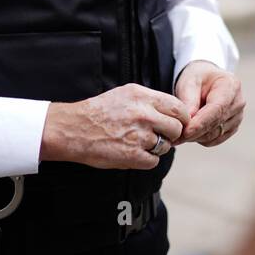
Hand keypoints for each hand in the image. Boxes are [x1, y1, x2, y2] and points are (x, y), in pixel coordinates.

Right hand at [41, 84, 189, 169]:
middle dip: (172, 134)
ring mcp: (138, 136)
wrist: (73, 129)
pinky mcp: (132, 156)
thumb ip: (150, 101)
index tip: (177, 123)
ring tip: (141, 144)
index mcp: (142, 96)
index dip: (181, 118)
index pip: (178, 108)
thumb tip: (173, 111)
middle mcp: (143, 114)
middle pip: (177, 128)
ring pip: (166, 145)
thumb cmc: (98, 112)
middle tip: (161, 136)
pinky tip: (134, 153)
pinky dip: (147, 160)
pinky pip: (153, 161)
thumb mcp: (125, 93)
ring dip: (158, 147)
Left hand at [174, 61, 244, 145]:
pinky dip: (201, 139)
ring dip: (196, 136)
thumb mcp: (189, 81)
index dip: (201, 123)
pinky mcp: (233, 128)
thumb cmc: (198, 78)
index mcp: (231, 85)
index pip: (217, 109)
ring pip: (215, 135)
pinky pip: (215, 140)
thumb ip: (189, 100)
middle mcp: (238, 102)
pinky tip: (191, 130)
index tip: (185, 132)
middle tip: (175, 136)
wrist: (206, 81)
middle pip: (217, 124)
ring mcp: (237, 116)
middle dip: (195, 132)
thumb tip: (188, 122)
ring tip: (181, 130)